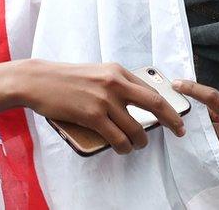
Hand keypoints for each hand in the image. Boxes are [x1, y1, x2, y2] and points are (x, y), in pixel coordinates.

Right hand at [19, 60, 185, 154]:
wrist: (39, 80)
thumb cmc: (66, 78)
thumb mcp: (97, 73)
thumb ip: (116, 84)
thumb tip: (137, 102)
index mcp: (118, 70)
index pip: (151, 90)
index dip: (167, 105)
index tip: (175, 116)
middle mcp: (115, 82)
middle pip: (155, 104)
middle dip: (171, 120)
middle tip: (179, 131)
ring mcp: (104, 99)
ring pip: (136, 128)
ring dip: (141, 141)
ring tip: (138, 145)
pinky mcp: (93, 115)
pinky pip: (118, 138)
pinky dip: (124, 147)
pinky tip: (123, 148)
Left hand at [173, 80, 218, 208]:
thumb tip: (210, 112)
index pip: (213, 99)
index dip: (193, 89)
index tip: (178, 84)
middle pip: (204, 123)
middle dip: (203, 124)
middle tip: (211, 127)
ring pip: (207, 141)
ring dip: (210, 141)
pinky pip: (213, 158)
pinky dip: (216, 155)